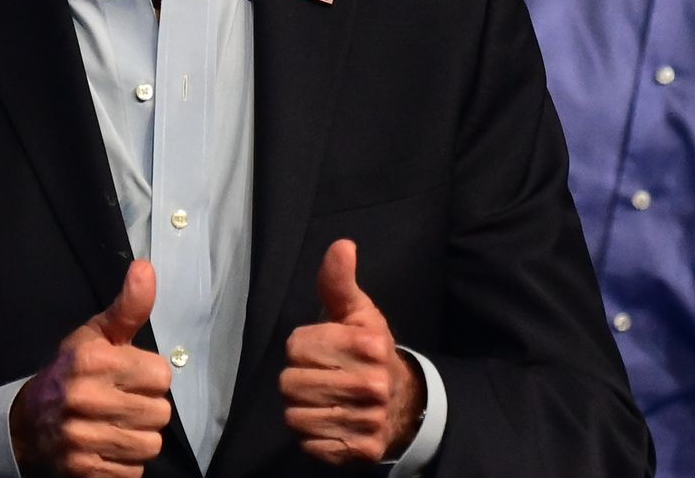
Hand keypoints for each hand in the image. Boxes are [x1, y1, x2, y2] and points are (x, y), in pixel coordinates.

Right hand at [11, 261, 173, 477]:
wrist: (25, 423)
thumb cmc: (71, 373)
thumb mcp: (95, 335)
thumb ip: (128, 307)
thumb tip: (145, 267)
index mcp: (92, 362)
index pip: (162, 376)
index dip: (151, 377)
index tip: (131, 376)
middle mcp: (85, 399)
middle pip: (160, 413)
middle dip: (147, 409)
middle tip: (123, 402)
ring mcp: (81, 439)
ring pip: (149, 445)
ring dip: (138, 437)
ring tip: (116, 425)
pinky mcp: (82, 471)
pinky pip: (132, 472)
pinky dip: (124, 463)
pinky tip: (106, 446)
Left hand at [281, 240, 424, 464]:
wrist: (404, 404)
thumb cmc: (370, 352)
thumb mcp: (357, 313)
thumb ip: (339, 281)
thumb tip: (342, 245)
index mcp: (367, 345)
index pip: (296, 345)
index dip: (302, 347)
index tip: (321, 350)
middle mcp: (371, 384)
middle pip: (289, 383)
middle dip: (298, 379)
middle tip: (320, 377)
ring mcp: (367, 420)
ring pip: (295, 415)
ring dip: (303, 408)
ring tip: (324, 400)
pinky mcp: (360, 449)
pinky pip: (308, 443)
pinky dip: (313, 435)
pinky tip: (331, 422)